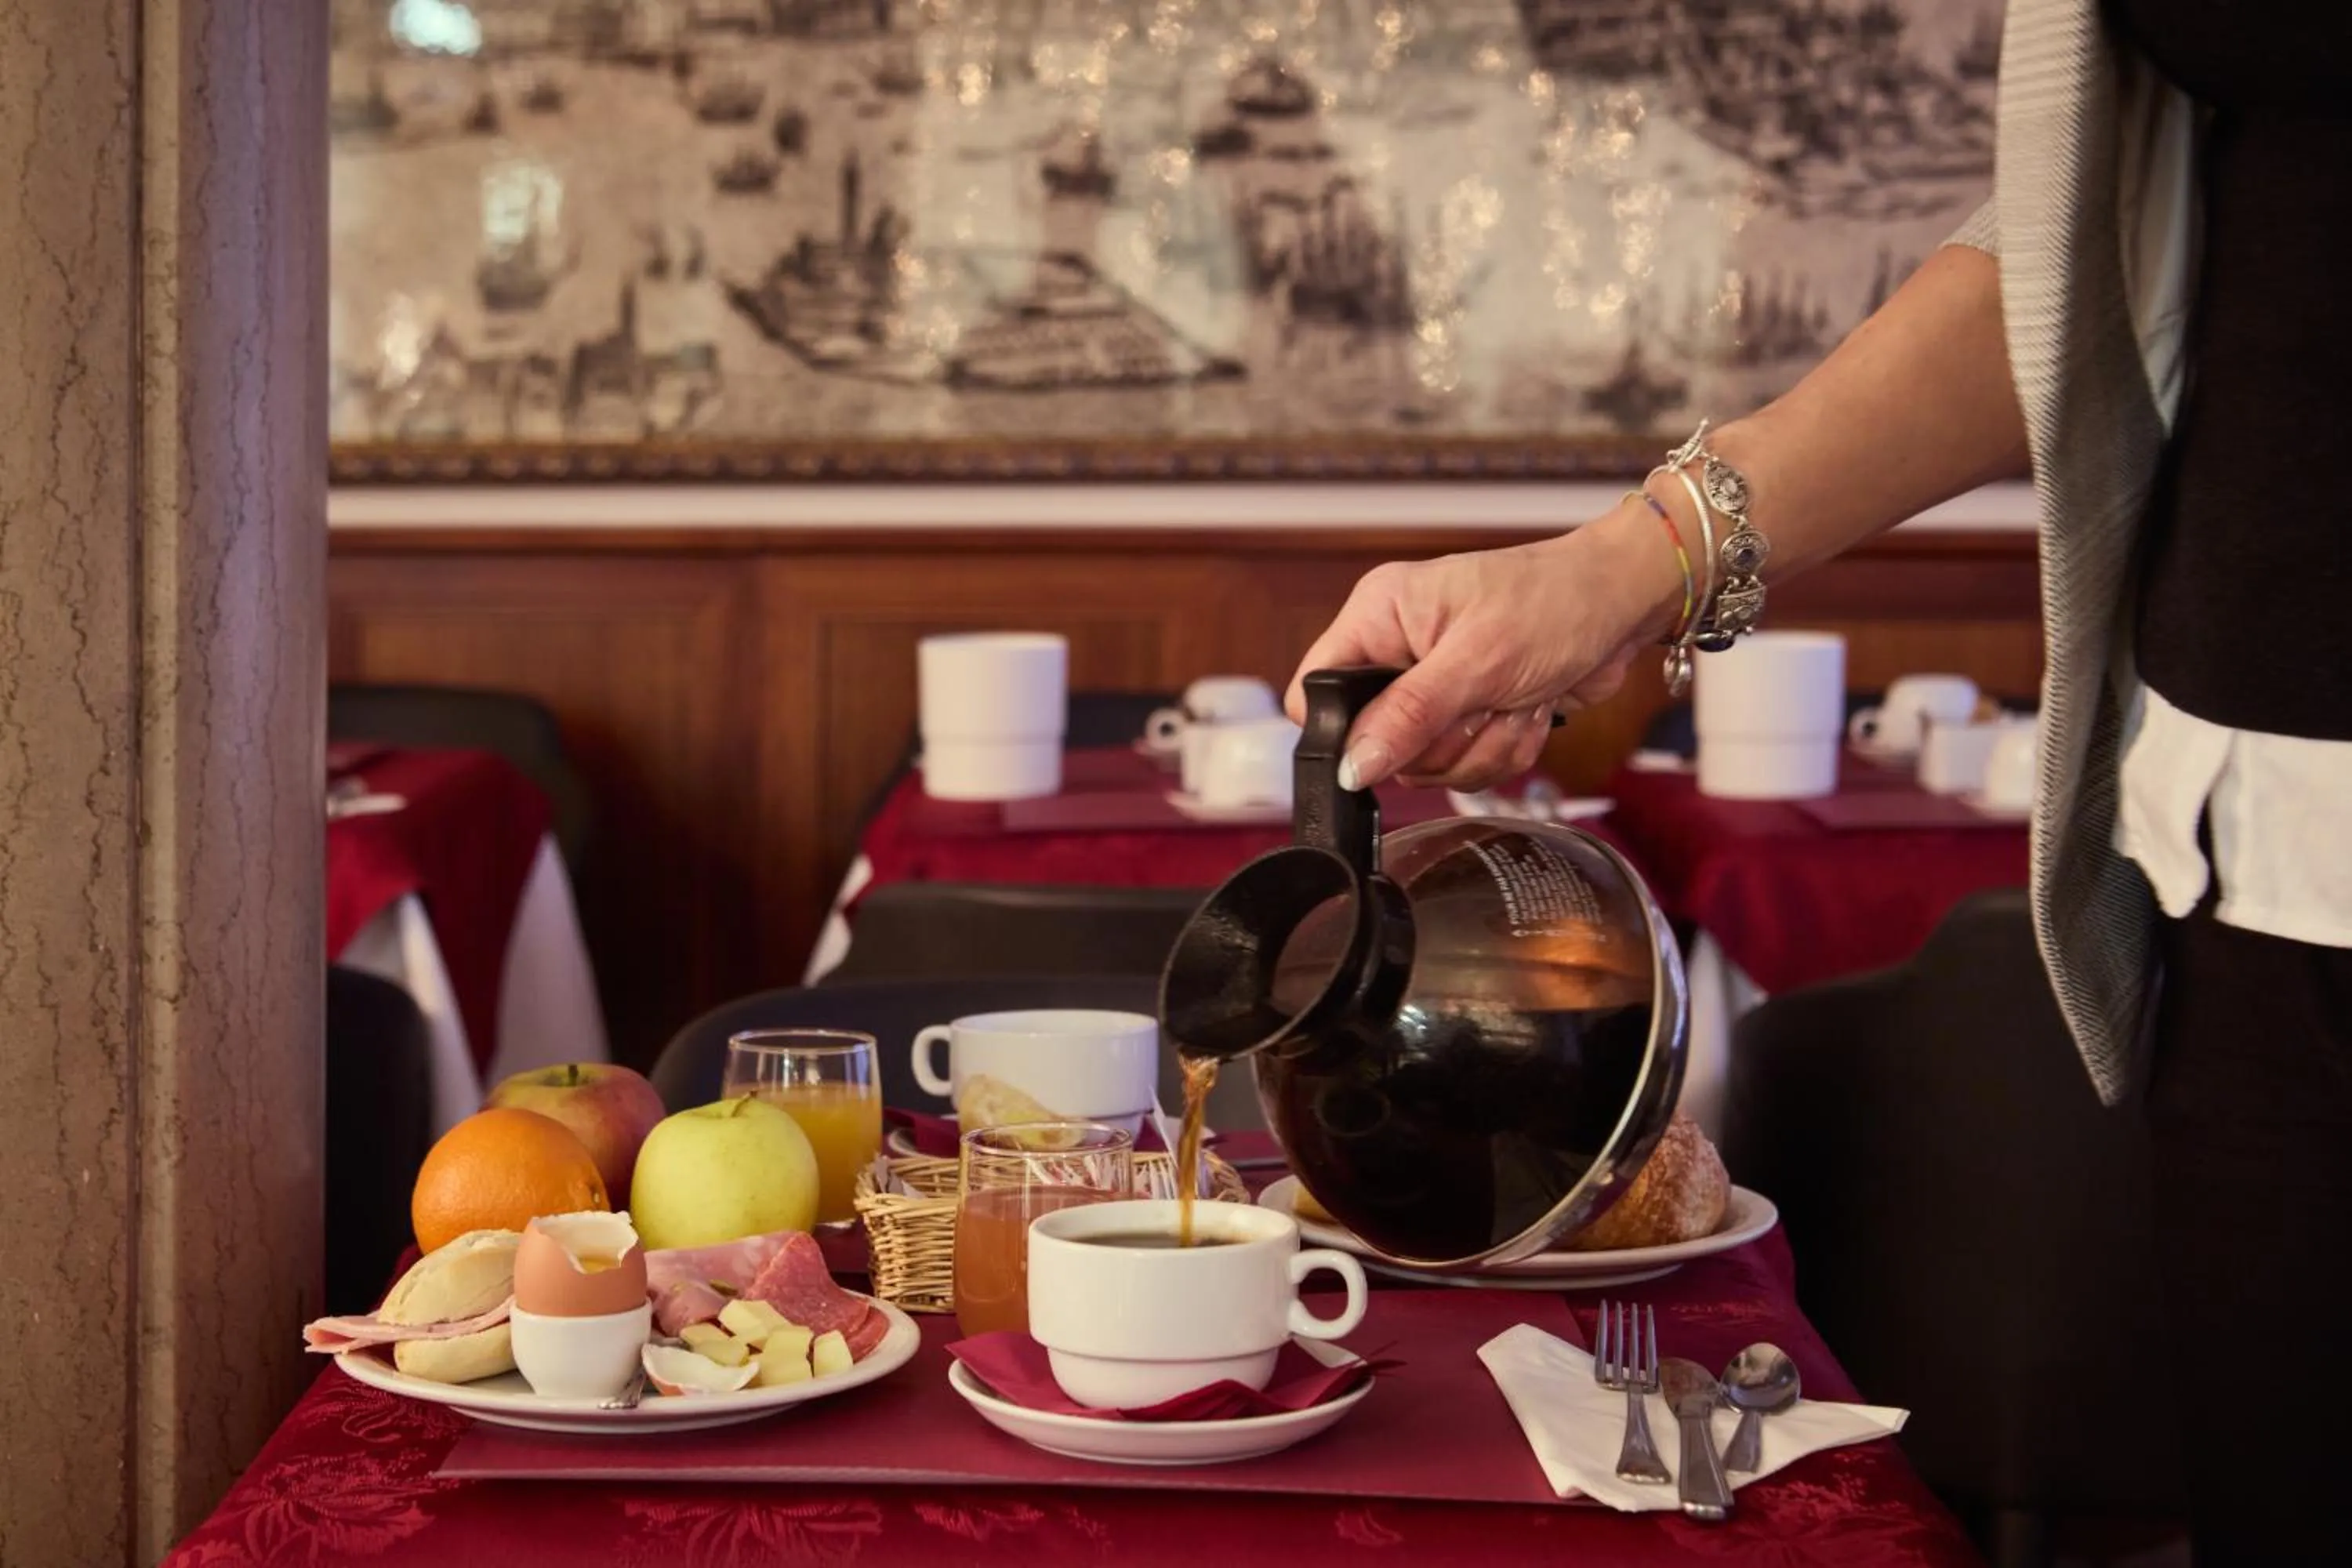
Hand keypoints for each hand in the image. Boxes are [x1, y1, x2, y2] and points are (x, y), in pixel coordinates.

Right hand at [1284, 510, 1679, 790]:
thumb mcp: (1477, 661)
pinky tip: (1528, 709)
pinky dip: (1505, 748)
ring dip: (1481, 745)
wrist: (1626, 605)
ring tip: (1515, 699)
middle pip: (1377, 744)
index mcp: (1378, 616)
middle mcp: (1398, 651)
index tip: (1398, 737)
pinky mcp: (1470, 714)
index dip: (1346, 729)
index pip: (1316, 690)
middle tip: (1483, 702)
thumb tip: (1351, 766)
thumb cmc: (1555, 602)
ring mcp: (1435, 688)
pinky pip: (1466, 766)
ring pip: (1426, 764)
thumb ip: (1408, 716)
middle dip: (1441, 740)